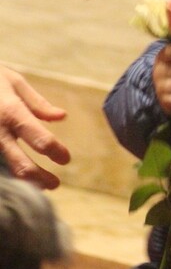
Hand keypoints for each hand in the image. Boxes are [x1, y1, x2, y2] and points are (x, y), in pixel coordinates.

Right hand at [0, 65, 70, 189]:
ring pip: (4, 172)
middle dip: (41, 180)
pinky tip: (16, 179)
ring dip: (23, 182)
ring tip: (38, 186)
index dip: (57, 152)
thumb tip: (61, 117)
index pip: (41, 140)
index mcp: (12, 112)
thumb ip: (37, 104)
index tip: (65, 159)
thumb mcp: (14, 82)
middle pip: (21, 166)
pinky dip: (6, 176)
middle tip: (55, 184)